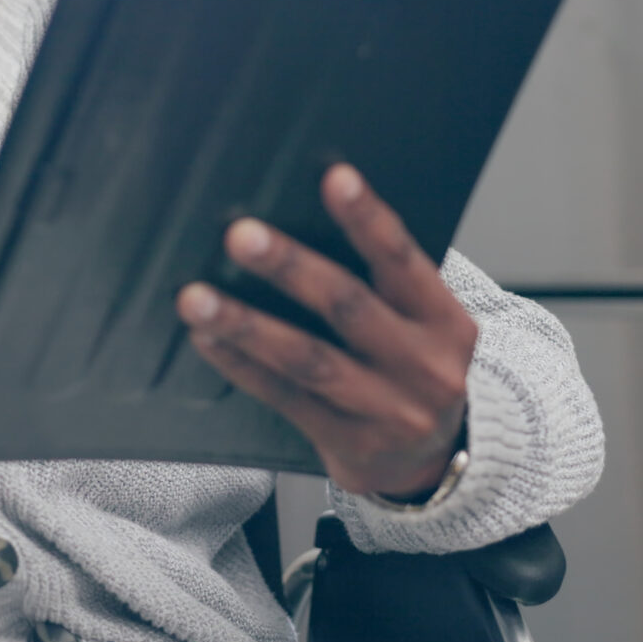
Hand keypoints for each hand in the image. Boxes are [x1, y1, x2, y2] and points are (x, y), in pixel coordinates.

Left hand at [176, 164, 477, 499]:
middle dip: (290, 267)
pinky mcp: (349, 444)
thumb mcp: (426, 326)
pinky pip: (285, 398)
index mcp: (445, 322)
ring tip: (197, 298)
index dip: (368, 218)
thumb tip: (301, 223)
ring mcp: (387, 409)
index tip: (334, 178)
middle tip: (241, 236)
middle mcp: (422, 365)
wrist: (439, 463)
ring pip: (308, 359)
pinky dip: (242, 365)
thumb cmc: (418, 374)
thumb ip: (384, 284)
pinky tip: (209, 340)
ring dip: (246, 325)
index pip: (404, 259)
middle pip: (348, 307)